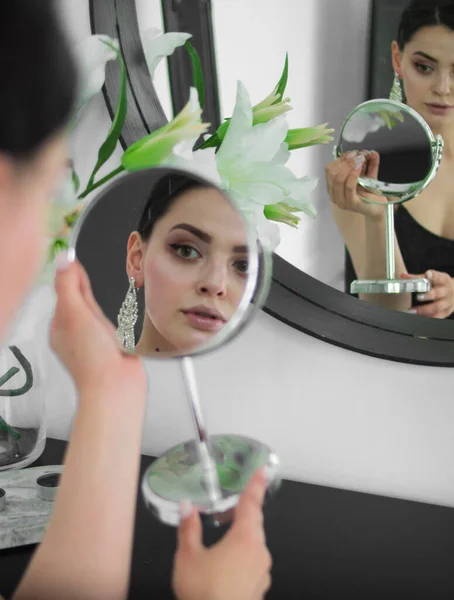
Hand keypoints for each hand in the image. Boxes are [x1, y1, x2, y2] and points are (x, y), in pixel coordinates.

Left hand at [50, 255, 145, 393]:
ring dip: (103, 304)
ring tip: (105, 306)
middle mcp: (73, 334)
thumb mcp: (76, 314)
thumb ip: (68, 286)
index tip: (79, 263)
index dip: (73, 277)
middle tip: (92, 287)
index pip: (63, 292)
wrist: (116, 387)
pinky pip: (111, 324)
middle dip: (89, 291)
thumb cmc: (93, 359)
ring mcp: (92, 341)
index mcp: (59, 326)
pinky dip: (115, 318)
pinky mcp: (110, 346)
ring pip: (96, 312)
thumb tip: (63, 260)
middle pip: (81, 301)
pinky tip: (119, 321)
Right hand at [172, 470, 271, 599]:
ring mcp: (261, 572)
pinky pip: (253, 563)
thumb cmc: (204, 596)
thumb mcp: (187, 556)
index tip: (262, 471)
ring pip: (254, 544)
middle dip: (243, 512)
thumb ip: (188, 527)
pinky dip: (242, 556)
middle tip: (229, 508)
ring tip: (222, 538)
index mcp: (245, 539)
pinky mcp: (258, 589)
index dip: (256, 484)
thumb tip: (188, 508)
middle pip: (254, 523)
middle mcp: (259, 553)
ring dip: (241, 536)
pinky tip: (225, 565)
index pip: (252, 503)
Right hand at [325, 149, 386, 219]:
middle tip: (358, 155)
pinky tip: (360, 167)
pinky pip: (349, 187)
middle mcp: (334, 195)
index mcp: (333, 187)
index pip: (329, 169)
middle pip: (332, 173)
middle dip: (345, 161)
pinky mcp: (351, 204)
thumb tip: (371, 151)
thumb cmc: (369, 192)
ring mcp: (342, 201)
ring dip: (349, 166)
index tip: (353, 153)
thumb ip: (367, 163)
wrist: (378, 208)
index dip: (340, 159)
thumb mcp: (366, 174)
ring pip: (338, 179)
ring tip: (361, 160)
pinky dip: (353, 175)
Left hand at [401, 270, 453, 317]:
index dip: (433, 276)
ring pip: (437, 307)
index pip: (438, 277)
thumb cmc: (441, 284)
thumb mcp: (433, 278)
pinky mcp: (446, 311)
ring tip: (413, 311)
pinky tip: (420, 317)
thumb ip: (418, 277)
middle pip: (437, 293)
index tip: (428, 274)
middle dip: (427, 295)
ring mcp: (447, 302)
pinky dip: (429, 317)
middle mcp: (446, 291)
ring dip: (424, 309)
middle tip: (417, 297)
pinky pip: (438, 316)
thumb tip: (403, 276)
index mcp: (443, 280)